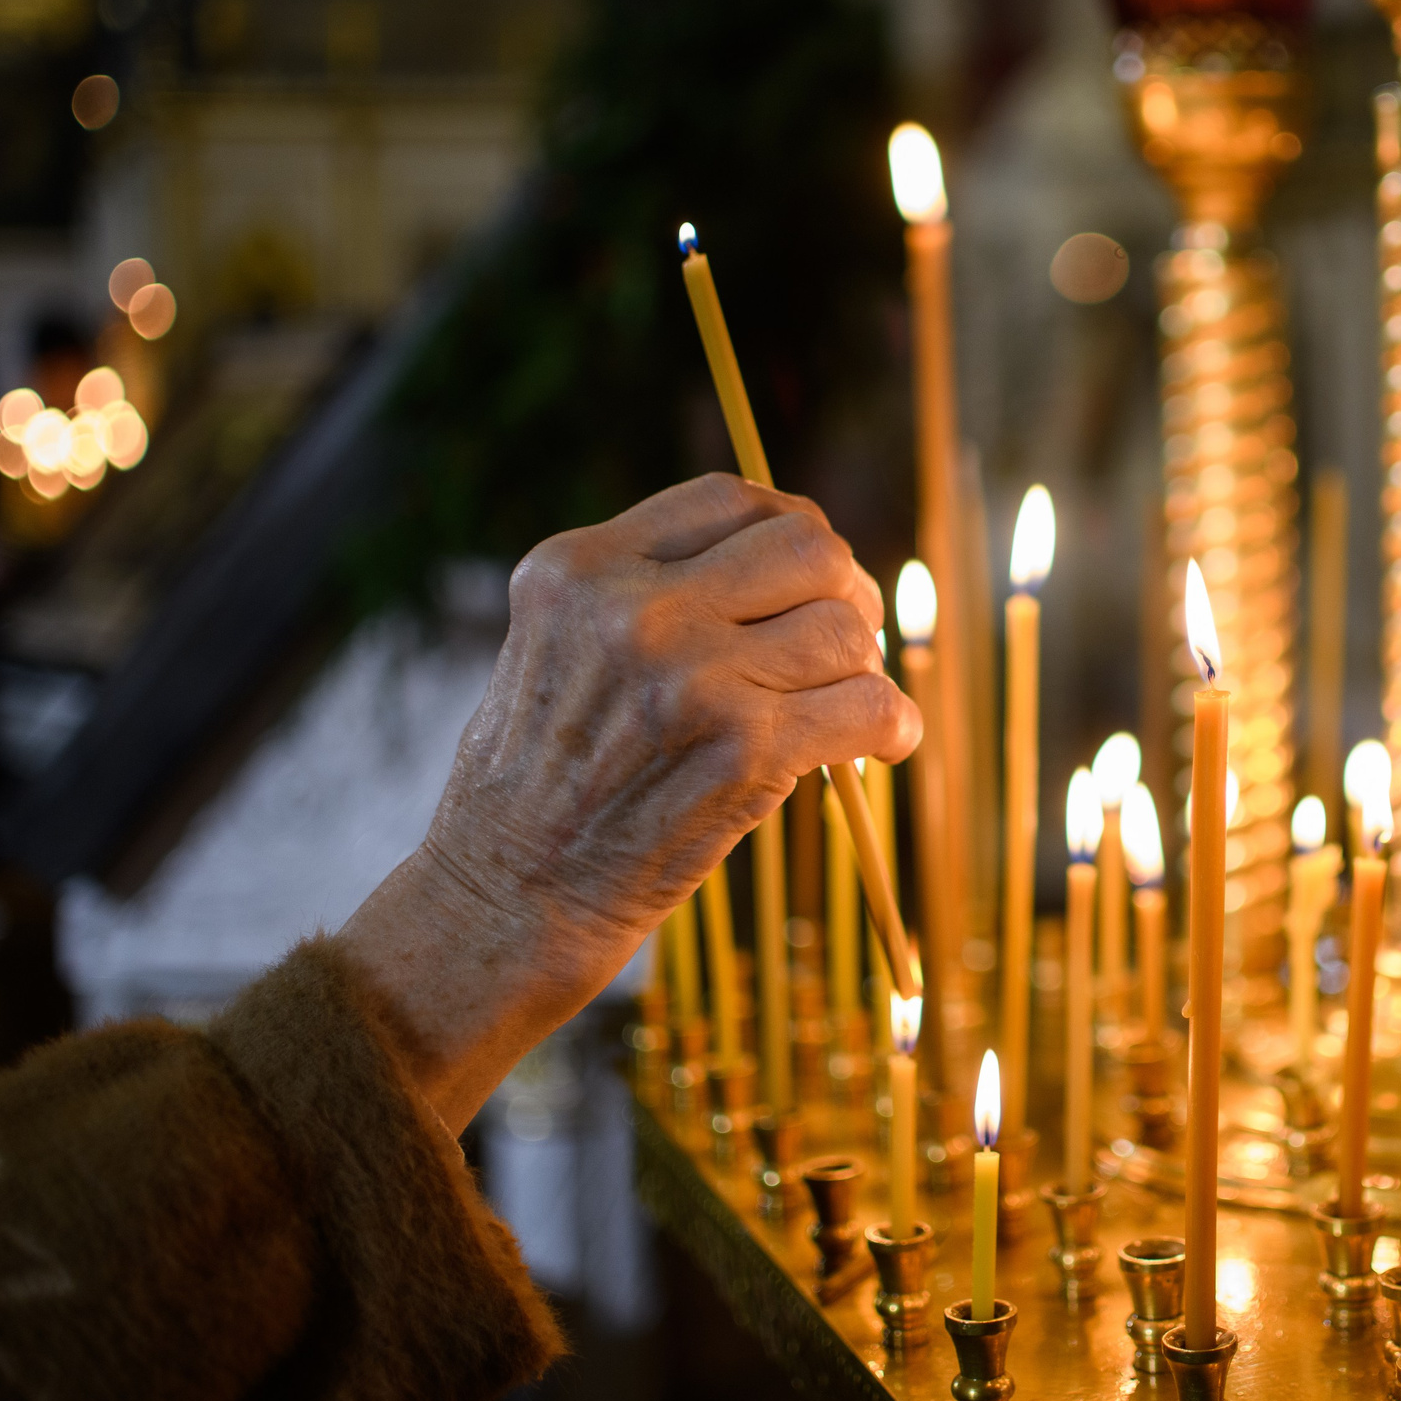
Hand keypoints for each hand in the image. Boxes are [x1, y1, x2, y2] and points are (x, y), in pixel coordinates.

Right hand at [339, 474, 918, 1129]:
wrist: (505, 901)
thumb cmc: (538, 784)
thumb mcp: (557, 647)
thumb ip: (646, 592)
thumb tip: (788, 561)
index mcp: (580, 570)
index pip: (729, 499)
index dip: (789, 531)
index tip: (806, 578)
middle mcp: (635, 609)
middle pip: (807, 546)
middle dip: (844, 591)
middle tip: (843, 641)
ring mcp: (692, 677)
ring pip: (845, 629)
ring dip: (864, 668)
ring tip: (849, 705)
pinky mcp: (744, 749)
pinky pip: (868, 707)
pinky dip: (895, 726)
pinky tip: (887, 745)